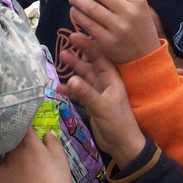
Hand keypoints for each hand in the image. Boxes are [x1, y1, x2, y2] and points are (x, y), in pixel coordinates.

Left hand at [0, 130, 73, 182]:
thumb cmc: (57, 180)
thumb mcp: (61, 157)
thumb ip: (52, 142)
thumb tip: (47, 133)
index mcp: (28, 143)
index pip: (22, 126)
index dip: (25, 125)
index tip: (28, 127)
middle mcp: (12, 152)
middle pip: (13, 142)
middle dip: (19, 144)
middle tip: (29, 153)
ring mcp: (3, 167)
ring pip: (7, 159)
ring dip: (14, 160)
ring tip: (24, 172)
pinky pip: (4, 174)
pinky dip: (10, 176)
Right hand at [60, 48, 145, 165]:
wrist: (123, 146)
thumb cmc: (118, 125)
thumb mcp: (102, 108)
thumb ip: (87, 94)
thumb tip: (71, 79)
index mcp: (112, 80)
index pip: (100, 57)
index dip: (88, 46)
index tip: (74, 36)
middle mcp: (105, 84)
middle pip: (90, 66)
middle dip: (78, 57)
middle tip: (63, 48)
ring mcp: (98, 94)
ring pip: (83, 78)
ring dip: (73, 71)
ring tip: (60, 62)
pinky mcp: (92, 104)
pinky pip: (79, 93)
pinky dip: (70, 90)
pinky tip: (59, 88)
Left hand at [68, 0, 161, 62]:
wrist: (145, 58)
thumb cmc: (139, 28)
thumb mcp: (140, 8)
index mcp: (139, 1)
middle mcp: (130, 13)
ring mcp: (118, 28)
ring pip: (92, 8)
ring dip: (78, 0)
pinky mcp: (107, 42)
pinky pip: (88, 25)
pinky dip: (78, 16)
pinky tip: (75, 11)